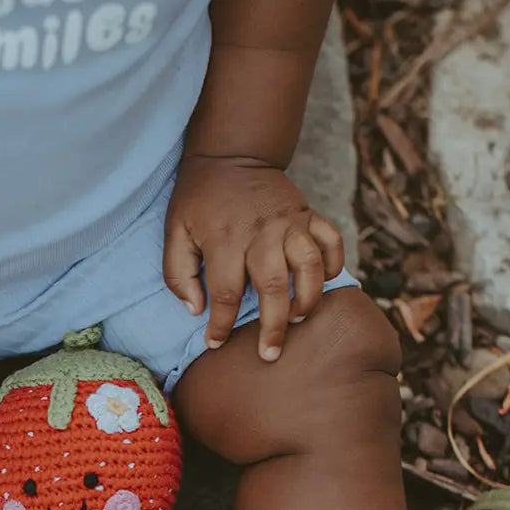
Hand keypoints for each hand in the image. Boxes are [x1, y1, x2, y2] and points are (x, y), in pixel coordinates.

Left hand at [164, 157, 345, 361]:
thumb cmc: (199, 201)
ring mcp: (290, 222)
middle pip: (273, 287)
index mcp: (225, 240)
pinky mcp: (308, 213)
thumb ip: (178, 274)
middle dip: (272, 326)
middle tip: (270, 353)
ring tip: (299, 319)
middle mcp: (262, 232)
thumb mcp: (175, 233)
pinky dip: (334, 263)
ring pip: (310, 266)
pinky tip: (323, 283)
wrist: (231, 155)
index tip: (216, 343)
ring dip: (308, 297)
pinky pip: (331, 240)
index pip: (226, 293)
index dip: (221, 325)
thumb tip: (196, 310)